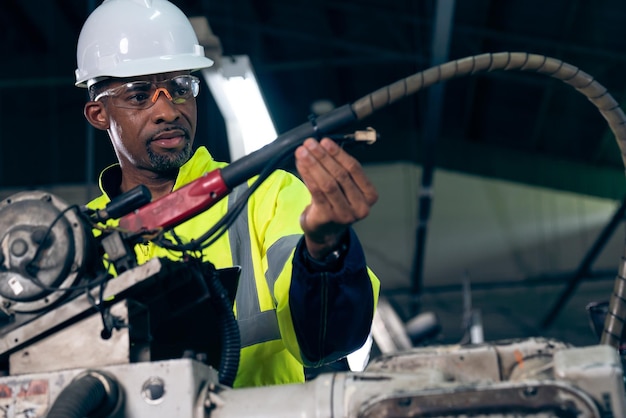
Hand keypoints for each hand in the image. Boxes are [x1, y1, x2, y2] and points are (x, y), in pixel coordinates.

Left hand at [295, 137, 377, 259]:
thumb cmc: (336, 204)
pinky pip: (316, 192)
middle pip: (340, 175)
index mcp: (369, 195)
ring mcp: (344, 214)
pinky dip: (307, 175)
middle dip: (323, 156)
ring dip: (313, 164)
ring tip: (302, 152)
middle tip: (310, 144)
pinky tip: (301, 165)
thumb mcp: (346, 189)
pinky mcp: (327, 217)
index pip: (354, 169)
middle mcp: (360, 206)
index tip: (325, 141)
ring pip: (327, 183)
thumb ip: (339, 169)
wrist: (326, 232)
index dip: (338, 153)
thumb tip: (321, 145)